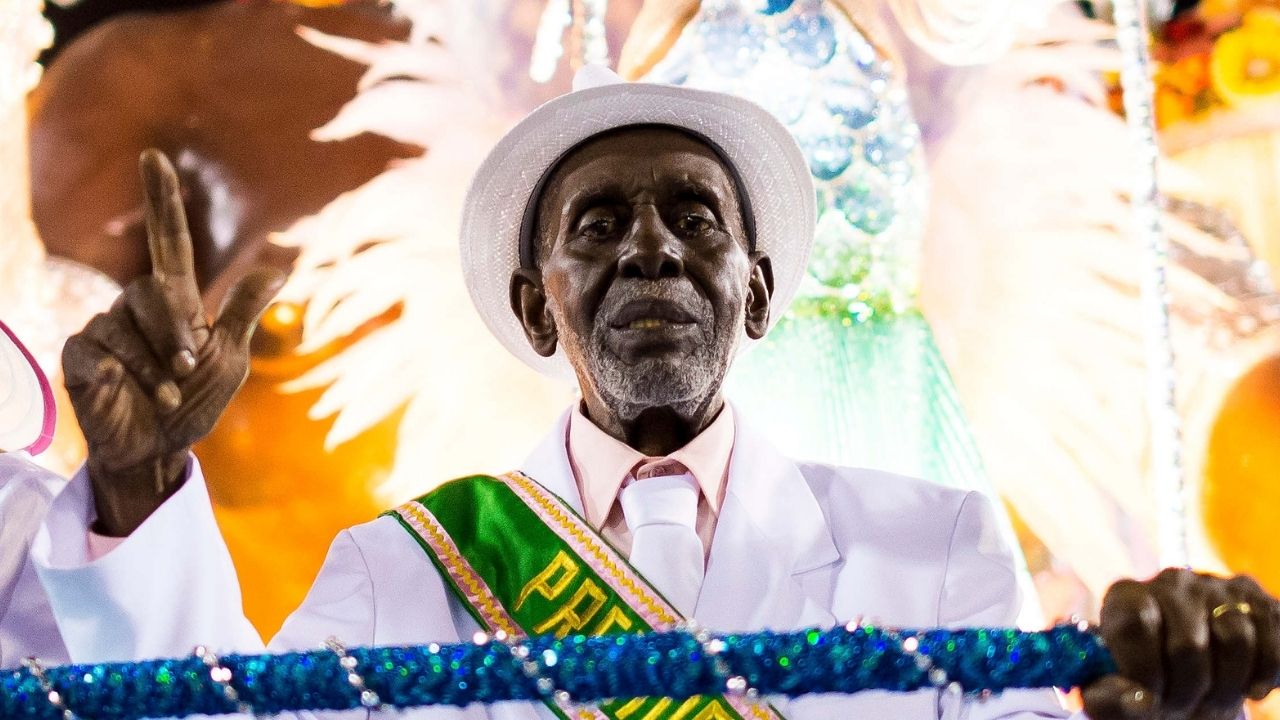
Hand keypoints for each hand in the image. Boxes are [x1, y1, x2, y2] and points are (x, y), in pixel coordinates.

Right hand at [62, 149, 283, 535]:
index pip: (168, 240)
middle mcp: (135, 306)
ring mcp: (104, 328)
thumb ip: (243, 311)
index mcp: (176, 302)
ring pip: (127, 326)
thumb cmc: (195, 404)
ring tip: (167, 394)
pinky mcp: (80, 355)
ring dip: (156, 366)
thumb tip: (278, 266)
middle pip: (152, 291)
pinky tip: (134, 394)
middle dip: (175, 332)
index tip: (155, 156)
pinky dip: (128, 376)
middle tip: (187, 368)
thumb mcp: (230, 360)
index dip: (161, 199)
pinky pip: (101, 351)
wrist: (159, 450)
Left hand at [1084, 568, 1279, 719]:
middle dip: (1188, 689)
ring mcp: (1219, 587)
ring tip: (1212, 696)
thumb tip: (1139, 701)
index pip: (1135, 624)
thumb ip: (1108, 698)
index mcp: (1126, 597)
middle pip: (1188, 643)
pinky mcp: (1260, 603)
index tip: (1150, 695)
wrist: (1190, 682)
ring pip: (1236, 640)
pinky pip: (1274, 643)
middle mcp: (1172, 582)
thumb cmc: (1146, 687)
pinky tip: (1249, 688)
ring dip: (1227, 685)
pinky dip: (1265, 674)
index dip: (1145, 670)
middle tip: (1184, 705)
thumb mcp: (1114, 694)